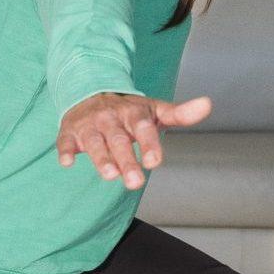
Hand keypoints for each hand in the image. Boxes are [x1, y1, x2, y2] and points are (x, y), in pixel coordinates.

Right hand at [56, 92, 211, 189]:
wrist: (90, 90)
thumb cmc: (128, 110)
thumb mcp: (154, 109)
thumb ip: (180, 114)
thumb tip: (208, 104)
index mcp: (133, 112)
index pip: (143, 128)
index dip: (149, 144)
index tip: (154, 162)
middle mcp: (110, 117)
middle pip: (119, 139)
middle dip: (126, 160)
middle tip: (135, 183)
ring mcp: (89, 124)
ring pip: (94, 142)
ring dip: (100, 158)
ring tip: (109, 176)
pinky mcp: (69, 131)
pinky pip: (65, 140)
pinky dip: (66, 150)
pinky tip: (68, 162)